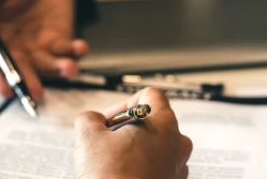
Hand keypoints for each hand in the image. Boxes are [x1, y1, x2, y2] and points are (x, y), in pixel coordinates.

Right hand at [0, 0, 88, 100]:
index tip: (5, 91)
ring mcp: (36, 47)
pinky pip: (67, 52)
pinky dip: (75, 53)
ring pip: (47, 66)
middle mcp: (13, 48)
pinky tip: (81, 47)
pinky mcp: (58, 41)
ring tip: (69, 68)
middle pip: (20, 70)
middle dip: (29, 82)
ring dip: (58, 70)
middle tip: (37, 93)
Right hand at [73, 88, 192, 178]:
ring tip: (116, 161)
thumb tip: (92, 120)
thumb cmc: (110, 176)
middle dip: (130, 128)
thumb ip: (90, 118)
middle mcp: (178, 142)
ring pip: (158, 146)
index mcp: (163, 122)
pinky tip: (126, 175)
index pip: (151, 95)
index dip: (125, 102)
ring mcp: (178, 165)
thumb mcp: (88, 136)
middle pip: (155, 121)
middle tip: (109, 141)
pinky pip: (160, 168)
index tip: (111, 120)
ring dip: (138, 149)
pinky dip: (144, 168)